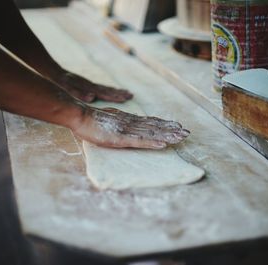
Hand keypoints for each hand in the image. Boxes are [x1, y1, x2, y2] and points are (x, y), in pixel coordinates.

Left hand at [55, 72, 132, 102]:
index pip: (105, 93)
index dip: (115, 96)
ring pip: (105, 88)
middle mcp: (91, 85)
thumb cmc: (60, 81)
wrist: (54, 71)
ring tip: (126, 93)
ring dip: (116, 91)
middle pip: (108, 90)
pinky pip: (100, 88)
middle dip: (120, 93)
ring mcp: (89, 84)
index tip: (126, 98)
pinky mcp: (86, 85)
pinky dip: (108, 90)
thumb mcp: (67, 88)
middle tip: (131, 95)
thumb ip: (79, 93)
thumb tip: (92, 98)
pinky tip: (111, 92)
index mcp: (89, 88)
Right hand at [74, 107, 189, 148]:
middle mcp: (131, 123)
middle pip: (155, 127)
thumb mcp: (111, 120)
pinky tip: (163, 145)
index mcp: (129, 120)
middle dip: (172, 130)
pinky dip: (152, 143)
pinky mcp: (121, 138)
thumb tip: (130, 122)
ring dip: (167, 136)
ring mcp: (127, 130)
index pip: (151, 122)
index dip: (165, 124)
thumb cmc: (92, 120)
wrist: (81, 116)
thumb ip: (122, 121)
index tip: (177, 126)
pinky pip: (140, 141)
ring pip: (151, 134)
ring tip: (181, 138)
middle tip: (187, 133)